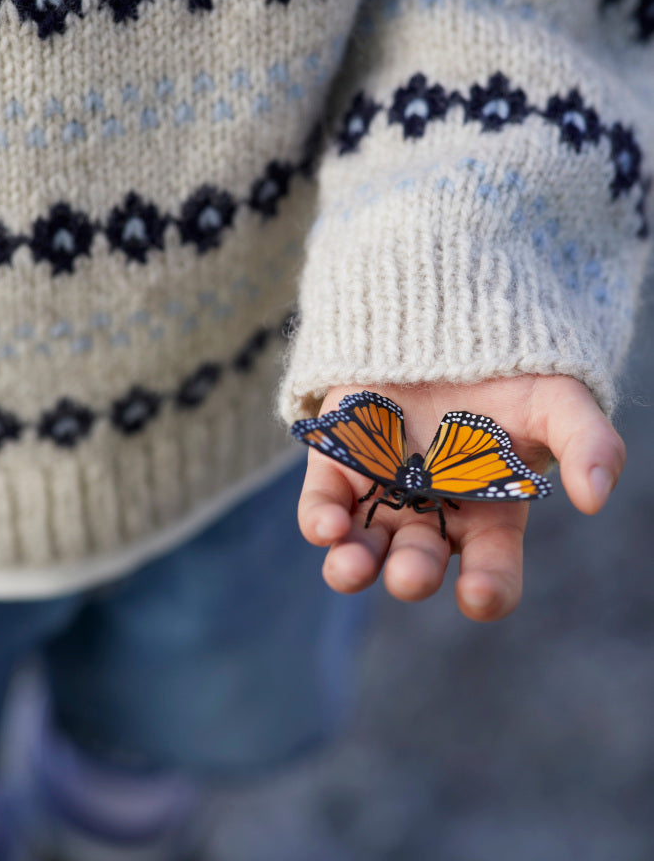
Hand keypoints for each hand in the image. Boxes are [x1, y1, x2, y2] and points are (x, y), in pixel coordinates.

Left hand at [297, 375, 624, 620]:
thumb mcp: (558, 399)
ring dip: (352, 567)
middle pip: (420, 563)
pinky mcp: (340, 466)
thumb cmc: (508, 373)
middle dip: (413, 573)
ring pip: (363, 549)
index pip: (490, 571)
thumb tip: (596, 494)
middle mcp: (431, 515)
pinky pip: (323, 506)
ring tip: (351, 568)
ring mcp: (382, 493)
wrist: (447, 323)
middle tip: (411, 573)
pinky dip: (321, 522)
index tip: (478, 593)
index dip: (487, 590)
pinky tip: (327, 527)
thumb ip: (587, 442)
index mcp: (488, 515)